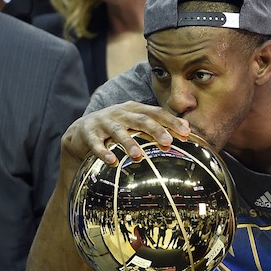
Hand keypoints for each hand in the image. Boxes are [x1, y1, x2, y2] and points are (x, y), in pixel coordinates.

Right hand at [60, 102, 189, 168]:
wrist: (82, 130)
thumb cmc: (118, 128)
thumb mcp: (137, 124)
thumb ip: (159, 126)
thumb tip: (187, 131)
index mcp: (135, 109)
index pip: (156, 113)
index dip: (171, 122)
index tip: (186, 133)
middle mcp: (120, 113)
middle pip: (141, 120)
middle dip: (155, 130)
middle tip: (168, 142)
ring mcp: (104, 122)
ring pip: (118, 131)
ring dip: (129, 143)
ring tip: (138, 156)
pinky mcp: (89, 134)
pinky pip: (96, 144)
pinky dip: (103, 152)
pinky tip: (112, 161)